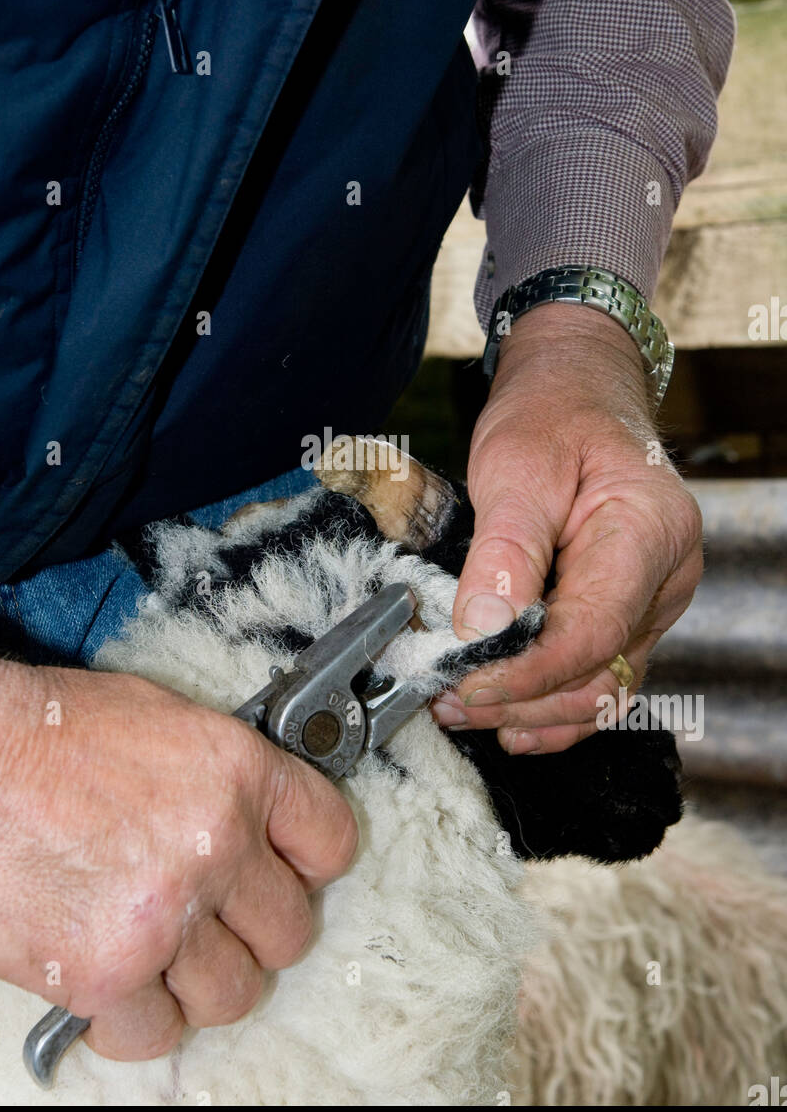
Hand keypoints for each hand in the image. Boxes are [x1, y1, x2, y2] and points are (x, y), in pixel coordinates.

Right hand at [0, 631, 356, 1058]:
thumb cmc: (42, 733)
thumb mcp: (164, 722)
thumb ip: (223, 779)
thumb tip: (255, 824)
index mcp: (238, 774)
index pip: (331, 842)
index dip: (309, 867)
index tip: (289, 875)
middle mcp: (214, 847)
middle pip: (290, 932)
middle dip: (254, 931)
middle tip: (214, 920)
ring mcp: (164, 916)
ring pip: (233, 993)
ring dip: (200, 981)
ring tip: (160, 954)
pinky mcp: (104, 973)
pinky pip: (158, 1032)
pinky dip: (138, 1019)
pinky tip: (116, 984)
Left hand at [432, 302, 702, 753]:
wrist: (576, 392)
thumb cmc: (552, 415)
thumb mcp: (515, 466)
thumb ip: (504, 551)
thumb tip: (482, 630)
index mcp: (650, 530)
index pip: (593, 631)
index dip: (526, 671)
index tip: (462, 683)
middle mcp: (666, 576)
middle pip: (600, 672)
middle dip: (520, 700)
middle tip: (445, 698)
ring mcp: (652, 601)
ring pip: (602, 689)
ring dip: (531, 712)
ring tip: (461, 708)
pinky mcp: (627, 614)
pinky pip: (596, 676)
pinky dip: (549, 704)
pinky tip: (504, 719)